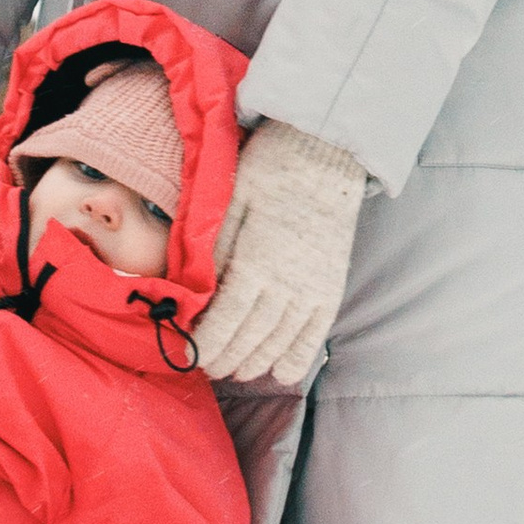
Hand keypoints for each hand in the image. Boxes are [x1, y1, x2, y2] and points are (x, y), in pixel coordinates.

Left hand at [190, 118, 367, 387]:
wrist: (326, 153)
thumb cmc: (269, 170)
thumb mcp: (229, 203)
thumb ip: (213, 250)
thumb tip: (195, 291)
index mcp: (256, 262)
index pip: (225, 320)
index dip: (207, 344)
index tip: (191, 356)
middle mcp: (287, 284)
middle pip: (251, 338)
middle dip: (226, 358)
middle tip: (208, 367)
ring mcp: (314, 288)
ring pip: (281, 341)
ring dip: (256, 362)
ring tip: (237, 370)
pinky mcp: (333, 285)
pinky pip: (315, 333)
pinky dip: (297, 356)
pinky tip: (280, 370)